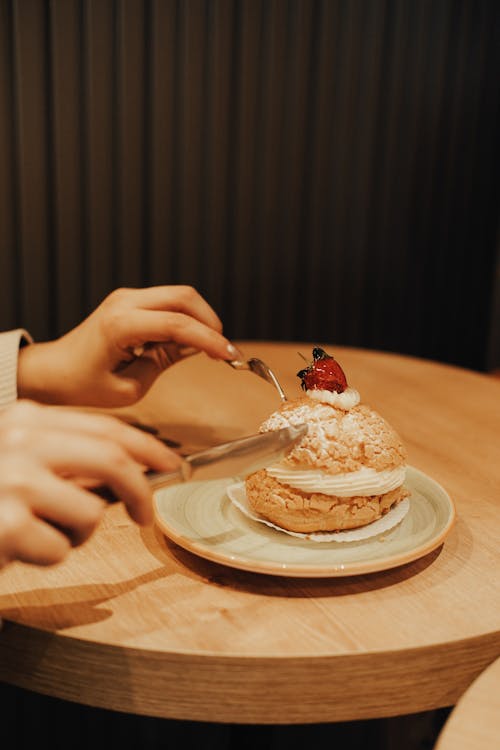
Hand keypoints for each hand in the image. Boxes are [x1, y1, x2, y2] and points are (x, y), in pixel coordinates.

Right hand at [0, 400, 180, 567]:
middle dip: (140, 490)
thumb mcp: (23, 461)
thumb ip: (68, 459)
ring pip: (90, 511)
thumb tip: (133, 473)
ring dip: (78, 532)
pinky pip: (61, 549)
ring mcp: (14, 481)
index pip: (106, 427)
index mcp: (27, 419)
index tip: (170, 464)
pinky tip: (18, 547)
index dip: (147, 447)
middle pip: (112, 459)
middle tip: (146, 514)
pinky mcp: (8, 525)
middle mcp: (20, 441)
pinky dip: (50, 556)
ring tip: (42, 531)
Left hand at [17, 285, 240, 406]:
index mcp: (120, 326)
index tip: (231, 355)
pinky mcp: (130, 300)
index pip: (176, 325)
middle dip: (210, 322)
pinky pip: (168, 302)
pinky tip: (185, 343)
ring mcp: (126, 296)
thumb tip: (195, 346)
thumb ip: (164, 362)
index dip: (209, 339)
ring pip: (179, 296)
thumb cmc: (83, 385)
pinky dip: (185, 319)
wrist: (53, 371)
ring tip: (205, 350)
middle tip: (222, 350)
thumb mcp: (129, 387)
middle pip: (184, 297)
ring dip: (199, 319)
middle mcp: (124, 302)